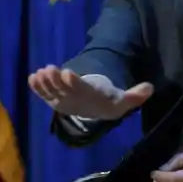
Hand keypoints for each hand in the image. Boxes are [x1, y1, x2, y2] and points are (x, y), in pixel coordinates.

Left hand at [28, 65, 152, 119]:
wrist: (96, 112)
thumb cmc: (109, 102)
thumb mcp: (125, 101)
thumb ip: (136, 95)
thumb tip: (150, 88)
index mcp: (89, 97)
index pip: (80, 89)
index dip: (73, 82)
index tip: (67, 72)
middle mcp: (73, 100)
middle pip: (62, 90)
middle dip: (54, 80)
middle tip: (49, 68)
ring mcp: (62, 100)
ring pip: (50, 92)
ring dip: (44, 83)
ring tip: (40, 72)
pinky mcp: (54, 99)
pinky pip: (43, 94)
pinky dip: (37, 87)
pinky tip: (32, 78)